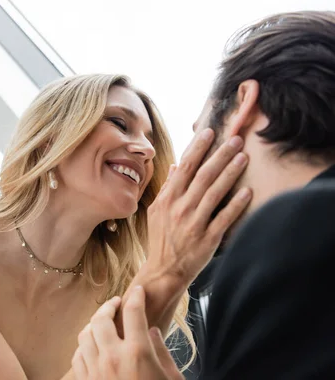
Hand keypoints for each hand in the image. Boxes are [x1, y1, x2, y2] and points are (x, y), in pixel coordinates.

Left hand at [72, 287, 182, 379]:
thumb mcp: (172, 378)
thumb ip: (161, 352)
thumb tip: (151, 330)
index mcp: (138, 352)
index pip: (134, 312)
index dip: (137, 297)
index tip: (138, 290)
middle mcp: (113, 357)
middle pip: (101, 319)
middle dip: (108, 306)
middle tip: (116, 303)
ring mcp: (96, 371)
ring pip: (85, 335)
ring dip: (94, 325)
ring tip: (103, 322)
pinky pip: (78, 357)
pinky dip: (84, 347)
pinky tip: (92, 346)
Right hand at [145, 128, 251, 286]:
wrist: (163, 270)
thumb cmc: (161, 239)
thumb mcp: (156, 211)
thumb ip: (167, 188)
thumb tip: (175, 166)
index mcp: (168, 199)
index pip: (184, 167)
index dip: (197, 148)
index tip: (209, 132)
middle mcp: (180, 208)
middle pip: (203, 176)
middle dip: (219, 155)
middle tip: (235, 139)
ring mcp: (194, 223)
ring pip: (214, 193)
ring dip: (230, 173)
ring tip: (243, 157)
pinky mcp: (207, 238)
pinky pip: (224, 218)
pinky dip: (235, 205)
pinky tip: (247, 191)